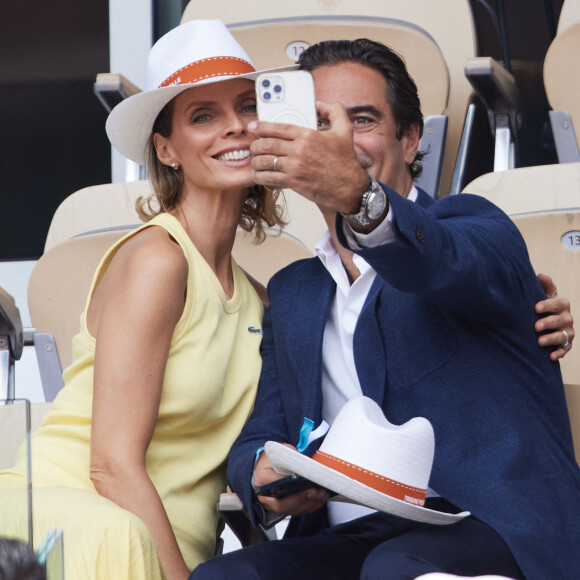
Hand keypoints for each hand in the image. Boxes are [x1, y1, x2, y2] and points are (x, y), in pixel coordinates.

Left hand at [248, 101, 367, 213]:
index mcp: (308, 135)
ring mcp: (295, 166)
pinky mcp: (293, 182)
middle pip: (266, 144)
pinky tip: (259, 176)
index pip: (278, 127)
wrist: (349, 188)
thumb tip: (320, 104)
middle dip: (255, 145)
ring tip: (255, 162)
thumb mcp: (345, 130)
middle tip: (253, 147)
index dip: (261, 126)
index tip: (253, 127)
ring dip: (255, 162)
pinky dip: (260, 177)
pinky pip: (269, 178)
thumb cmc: (346, 162)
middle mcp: (299, 149)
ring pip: (264, 161)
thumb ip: (334, 111)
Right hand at [253, 445, 329, 515]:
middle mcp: (265, 496)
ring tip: (322, 493)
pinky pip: (298, 510)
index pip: (275, 486)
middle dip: (301, 499)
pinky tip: (320, 498)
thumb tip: (306, 468)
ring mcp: (274, 504)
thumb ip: (289, 460)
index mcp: (261, 479)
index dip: (289, 488)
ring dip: (309, 503)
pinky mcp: (284, 507)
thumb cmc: (275, 457)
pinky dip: (311, 506)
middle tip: (315, 491)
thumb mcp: (280, 452)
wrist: (268, 463)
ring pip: (292, 510)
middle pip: (282, 505)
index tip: (303, 483)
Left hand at [535, 273, 573, 359]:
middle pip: (561, 320)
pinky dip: (559, 353)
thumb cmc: (542, 305)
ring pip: (563, 335)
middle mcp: (567, 318)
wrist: (544, 322)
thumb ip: (544, 286)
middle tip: (535, 326)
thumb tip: (540, 275)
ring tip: (539, 342)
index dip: (548, 305)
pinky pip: (565, 349)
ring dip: (551, 339)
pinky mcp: (566, 344)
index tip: (536, 307)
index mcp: (561, 304)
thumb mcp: (543, 294)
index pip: (558, 303)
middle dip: (549, 323)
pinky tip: (551, 356)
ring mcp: (567, 332)